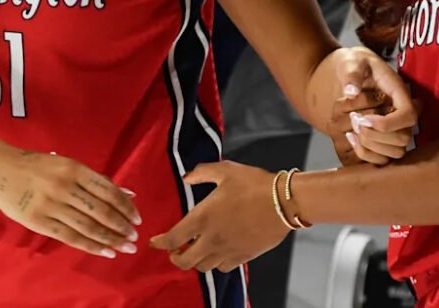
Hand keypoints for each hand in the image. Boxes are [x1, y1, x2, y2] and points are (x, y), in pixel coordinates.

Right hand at [0, 145, 141, 258]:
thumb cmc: (37, 166)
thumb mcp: (67, 164)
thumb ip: (95, 180)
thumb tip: (127, 193)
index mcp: (74, 168)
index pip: (108, 191)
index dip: (125, 207)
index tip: (137, 219)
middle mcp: (64, 186)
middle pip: (100, 211)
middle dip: (121, 227)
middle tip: (135, 238)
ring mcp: (51, 205)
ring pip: (88, 226)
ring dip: (111, 239)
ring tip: (125, 247)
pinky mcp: (38, 222)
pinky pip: (70, 237)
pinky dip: (91, 245)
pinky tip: (105, 251)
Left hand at [149, 161, 288, 272]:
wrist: (284, 201)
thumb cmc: (253, 183)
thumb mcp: (225, 170)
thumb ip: (201, 172)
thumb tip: (186, 177)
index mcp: (202, 218)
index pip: (173, 239)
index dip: (160, 243)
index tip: (154, 242)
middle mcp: (212, 239)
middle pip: (184, 261)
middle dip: (175, 257)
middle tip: (174, 250)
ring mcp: (228, 250)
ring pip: (203, 267)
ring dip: (195, 261)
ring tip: (194, 251)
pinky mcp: (243, 256)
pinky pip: (223, 267)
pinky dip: (215, 263)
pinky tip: (216, 253)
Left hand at [333, 47, 419, 164]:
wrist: (352, 70)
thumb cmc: (355, 64)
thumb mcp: (352, 62)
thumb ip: (352, 74)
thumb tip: (351, 92)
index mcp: (399, 92)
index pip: (409, 115)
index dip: (388, 123)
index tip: (363, 119)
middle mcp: (401, 113)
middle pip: (404, 138)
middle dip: (376, 135)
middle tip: (355, 120)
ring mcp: (395, 128)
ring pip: (396, 152)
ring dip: (371, 146)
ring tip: (352, 129)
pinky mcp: (385, 139)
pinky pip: (383, 159)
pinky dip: (365, 153)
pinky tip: (350, 137)